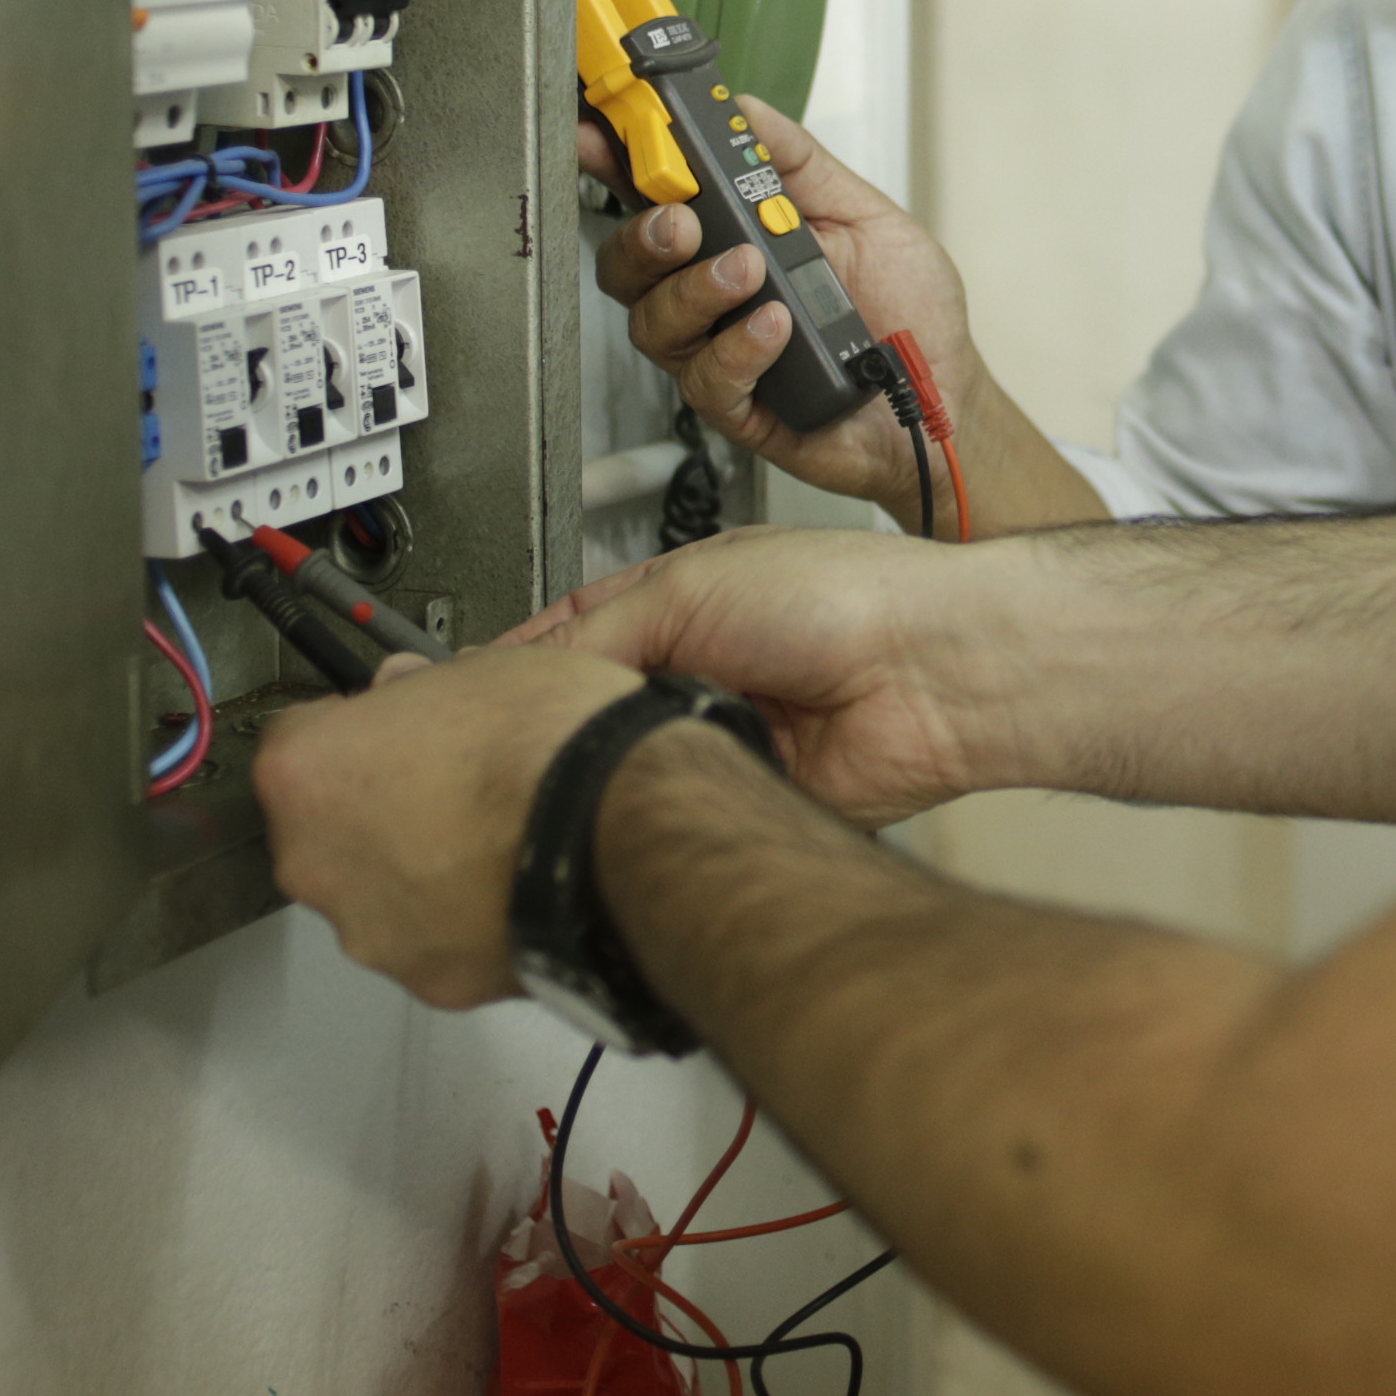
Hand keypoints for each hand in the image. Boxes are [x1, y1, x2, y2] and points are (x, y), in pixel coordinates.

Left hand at [255, 644, 642, 1007]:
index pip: (297, 737)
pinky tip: (516, 882)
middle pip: (326, 829)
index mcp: (306, 771)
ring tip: (498, 839)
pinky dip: (464, 920)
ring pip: (378, 894)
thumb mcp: (478, 667)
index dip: (355, 728)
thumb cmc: (550, 745)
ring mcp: (370, 929)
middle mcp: (315, 860)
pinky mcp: (430, 980)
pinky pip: (434, 942)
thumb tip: (415, 692)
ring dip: (418, 871)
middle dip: (377, 810)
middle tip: (451, 785)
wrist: (623, 831)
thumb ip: (420, 689)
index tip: (392, 730)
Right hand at [507, 529, 1005, 826]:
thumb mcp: (688, 587)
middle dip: (564, 726)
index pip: (572, 636)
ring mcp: (724, 732)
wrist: (931, 672)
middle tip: (517, 743)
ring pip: (633, 767)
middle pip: (596, 709)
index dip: (520, 665)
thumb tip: (522, 669)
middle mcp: (698, 668)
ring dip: (619, 767)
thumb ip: (596, 629)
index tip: (465, 695)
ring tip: (599, 760)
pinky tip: (654, 798)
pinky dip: (668, 807)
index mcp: (678, 603)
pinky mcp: (749, 793)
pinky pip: (684, 809)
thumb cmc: (842, 597)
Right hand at [586, 96, 979, 513]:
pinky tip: (775, 326)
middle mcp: (714, 297)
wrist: (946, 394)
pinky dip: (737, 348)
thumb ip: (800, 164)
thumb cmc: (907, 310)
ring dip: (693, 290)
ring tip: (748, 271)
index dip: (617, 165)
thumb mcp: (864, 214)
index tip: (599, 136)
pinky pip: (708, 381)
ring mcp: (721, 354)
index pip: (656, 197)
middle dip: (642, 237)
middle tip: (680, 221)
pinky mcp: (743, 408)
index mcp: (733, 239)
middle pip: (629, 267)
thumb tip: (745, 109)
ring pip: (656, 325)